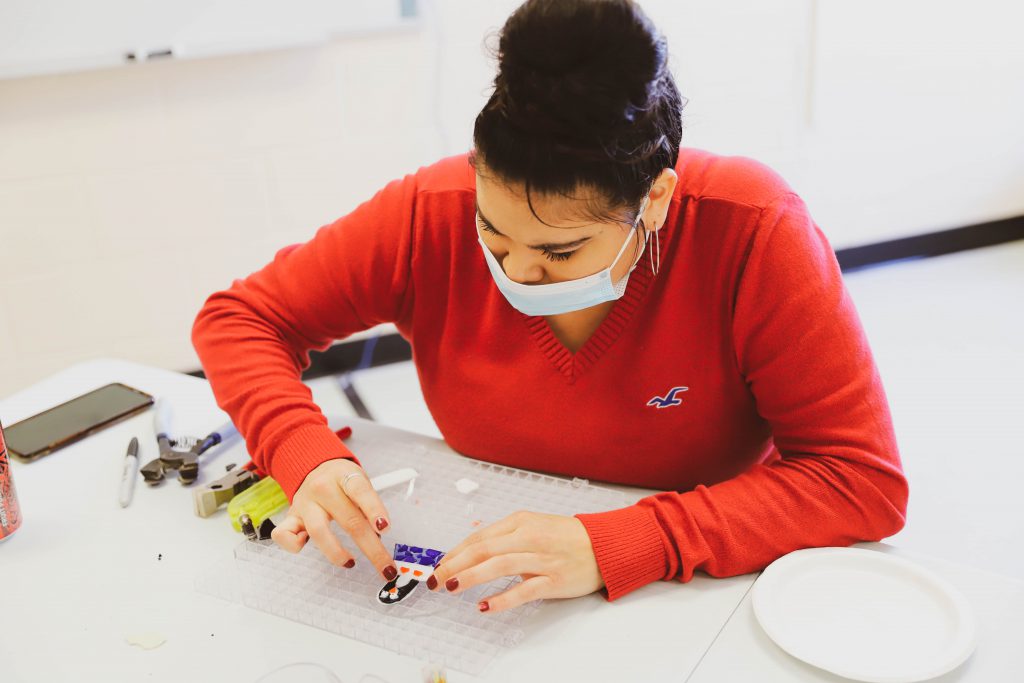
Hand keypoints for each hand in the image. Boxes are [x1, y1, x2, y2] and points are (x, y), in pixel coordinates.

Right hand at [271, 458, 396, 582]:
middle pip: (348, 520)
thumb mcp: (359, 482)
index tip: (385, 528)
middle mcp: (323, 488)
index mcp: (344, 475)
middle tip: (385, 567)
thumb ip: (367, 506)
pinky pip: (284, 534)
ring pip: (318, 530)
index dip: (374, 510)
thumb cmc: (340, 480)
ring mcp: (305, 503)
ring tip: (350, 562)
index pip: (360, 491)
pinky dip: (293, 545)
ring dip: (336, 552)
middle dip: (371, 548)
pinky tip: (306, 546)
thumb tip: (377, 536)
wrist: (312, 466)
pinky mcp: (291, 516)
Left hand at [427, 511, 603, 613]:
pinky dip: (502, 598)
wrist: (604, 545)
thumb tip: (475, 549)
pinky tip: (485, 606)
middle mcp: (529, 537)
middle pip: (483, 549)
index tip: (439, 565)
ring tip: (451, 587)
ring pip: (499, 565)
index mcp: (521, 521)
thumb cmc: (567, 537)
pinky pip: (524, 590)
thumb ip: (506, 536)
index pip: (479, 536)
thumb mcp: (533, 526)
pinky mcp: (553, 579)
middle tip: (436, 579)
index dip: (455, 552)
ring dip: (471, 577)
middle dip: (454, 564)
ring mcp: (541, 558)